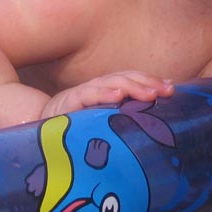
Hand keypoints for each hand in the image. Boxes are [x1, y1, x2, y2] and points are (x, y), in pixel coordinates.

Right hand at [41, 71, 174, 117]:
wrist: (39, 133)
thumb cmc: (75, 129)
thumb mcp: (103, 124)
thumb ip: (122, 120)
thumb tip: (151, 126)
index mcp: (106, 91)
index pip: (132, 80)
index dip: (151, 81)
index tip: (172, 89)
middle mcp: (96, 88)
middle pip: (125, 78)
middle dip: (148, 83)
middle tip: (167, 91)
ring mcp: (82, 94)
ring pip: (110, 83)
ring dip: (131, 87)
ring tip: (149, 94)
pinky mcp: (68, 103)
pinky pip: (87, 95)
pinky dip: (103, 94)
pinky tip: (117, 96)